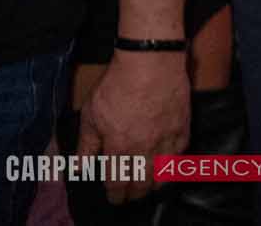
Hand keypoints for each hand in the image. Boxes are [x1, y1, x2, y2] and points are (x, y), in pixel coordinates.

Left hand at [80, 50, 189, 202]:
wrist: (150, 61)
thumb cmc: (116, 85)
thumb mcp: (90, 115)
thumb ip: (85, 145)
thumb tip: (77, 168)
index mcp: (118, 148)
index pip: (117, 182)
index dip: (115, 195)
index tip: (114, 199)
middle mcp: (144, 149)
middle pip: (141, 183)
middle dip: (134, 194)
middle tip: (130, 197)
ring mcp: (166, 138)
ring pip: (163, 173)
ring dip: (155, 184)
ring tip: (150, 187)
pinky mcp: (183, 126)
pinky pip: (180, 153)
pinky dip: (174, 163)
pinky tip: (169, 165)